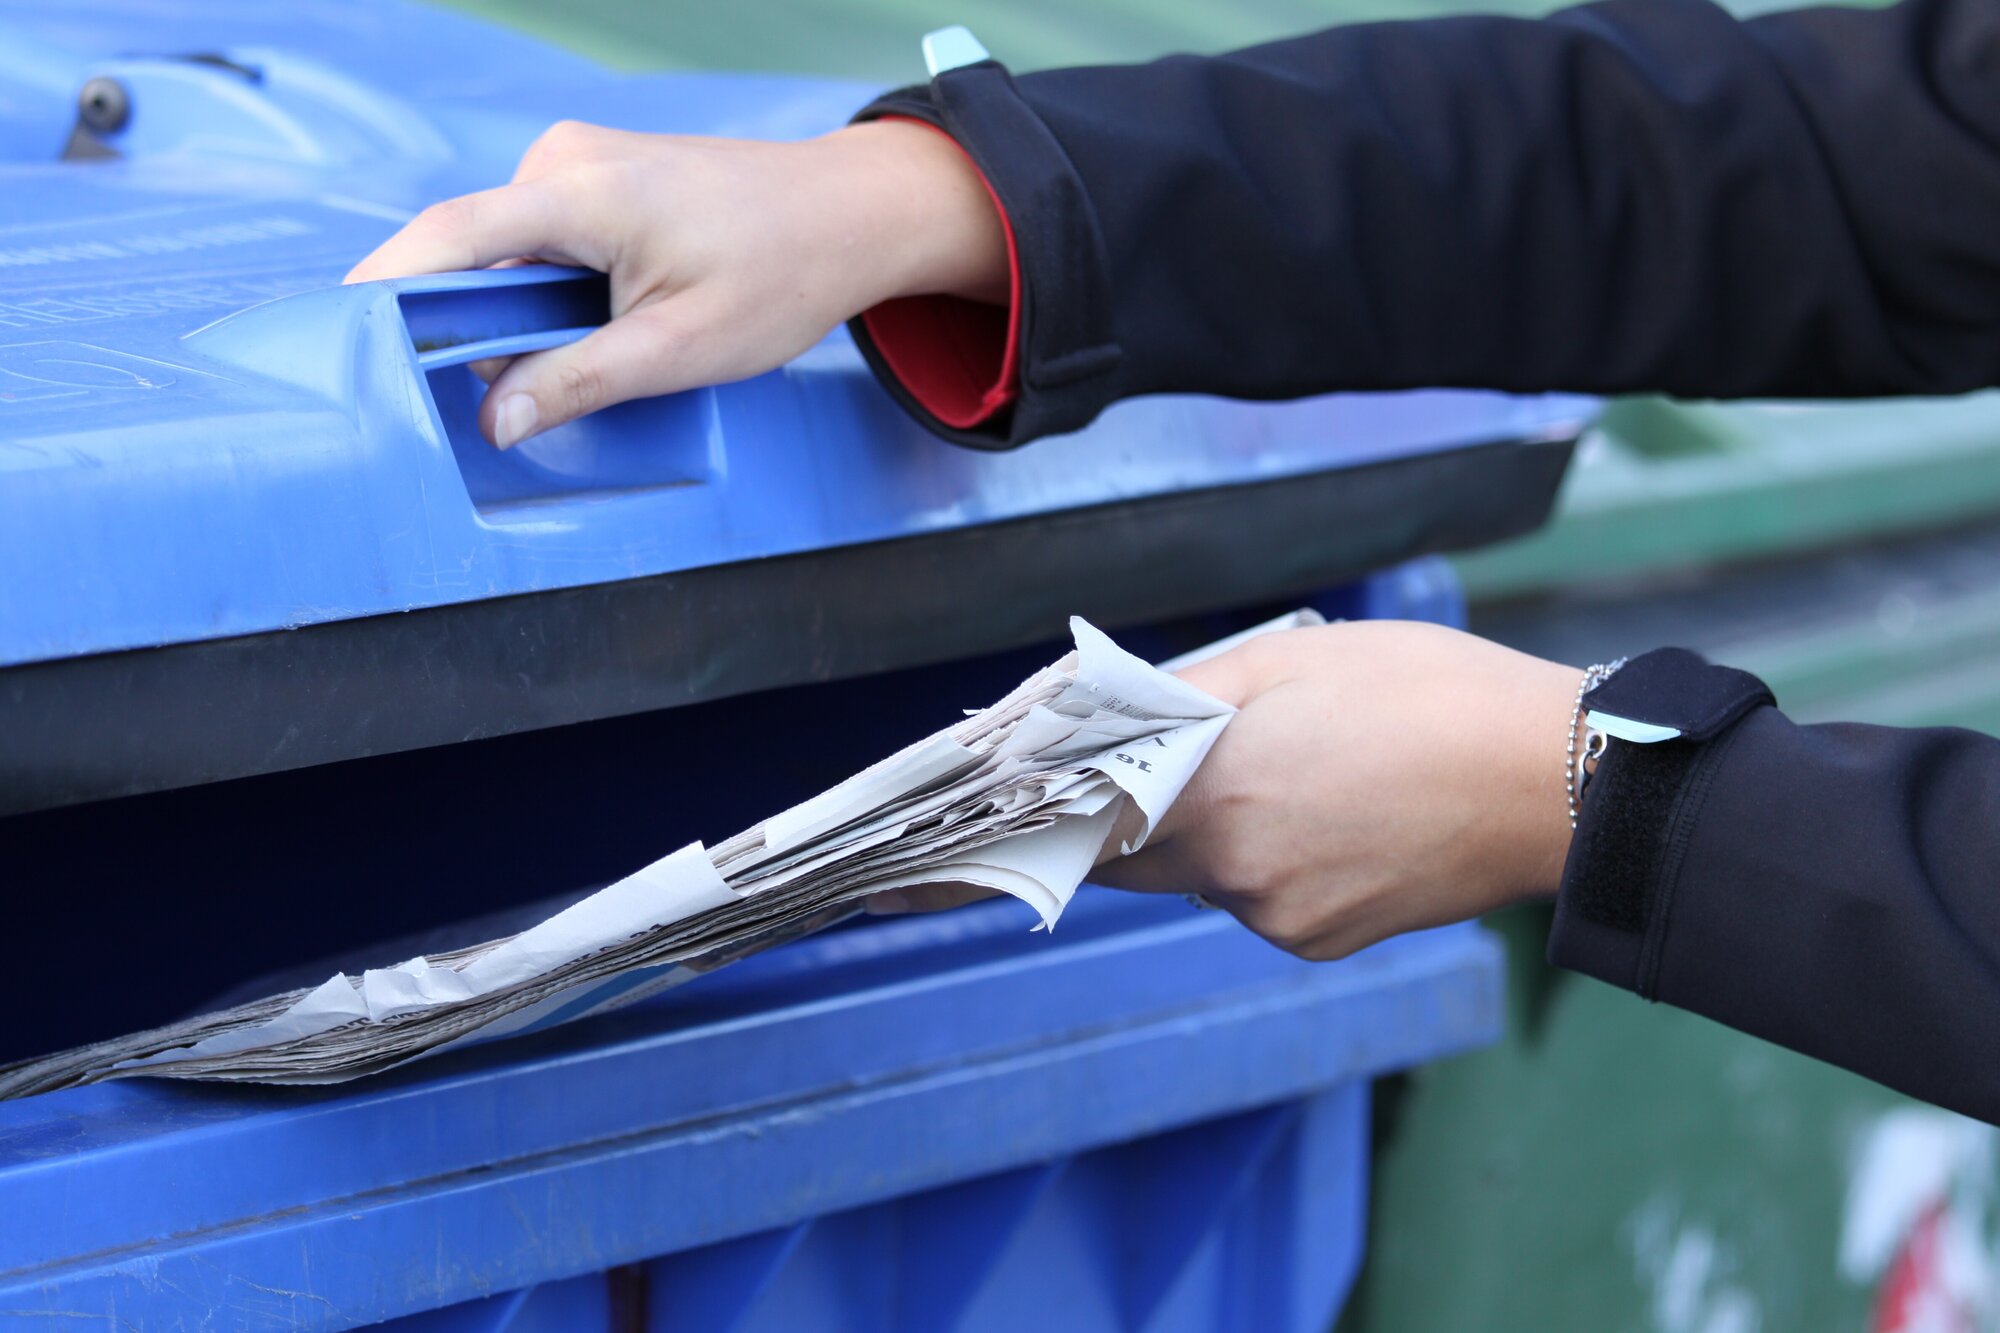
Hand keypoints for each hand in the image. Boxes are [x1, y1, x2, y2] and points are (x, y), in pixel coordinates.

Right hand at [346, 119, 1007, 447]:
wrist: (849, 214)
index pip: (449, 238)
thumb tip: (496, 419)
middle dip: (470, 329)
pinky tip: (594, 328)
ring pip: (506, 255)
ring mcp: (578, 161)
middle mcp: (564, 160)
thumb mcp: (679, 348)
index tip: (333, 336)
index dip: (383, 287)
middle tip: (497, 398)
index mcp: (579, 193)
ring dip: (518, 315)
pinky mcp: (596, 176)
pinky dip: (544, 292)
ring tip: (585, 357)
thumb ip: (579, 381)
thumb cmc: (781, 273)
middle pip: (471, 255)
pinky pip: (537, 242)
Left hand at [871, 621, 1580, 961]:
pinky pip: (1254, 898)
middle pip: (1127, 849)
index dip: (998, 835)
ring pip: (1197, 872)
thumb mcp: (1293, 657)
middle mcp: (1229, 871)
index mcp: (1209, 790)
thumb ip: (1179, 695)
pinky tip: (1333, 811)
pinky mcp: (1319, 940)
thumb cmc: (1430, 695)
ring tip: (1301, 768)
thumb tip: (1090, 721)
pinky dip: (1266, 858)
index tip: (903, 872)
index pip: (1066, 823)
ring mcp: (1275, 916)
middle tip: (1148, 767)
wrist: (1555, 784)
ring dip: (1209, 826)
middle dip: (1123, 809)